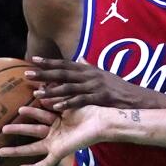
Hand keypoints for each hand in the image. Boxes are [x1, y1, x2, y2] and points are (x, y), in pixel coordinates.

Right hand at [0, 105, 106, 165]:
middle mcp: (56, 132)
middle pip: (31, 132)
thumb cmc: (90, 110)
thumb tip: (41, 87)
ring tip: (0, 152)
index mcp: (59, 119)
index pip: (39, 115)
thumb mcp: (69, 102)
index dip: (30, 111)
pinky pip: (45, 163)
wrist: (101, 122)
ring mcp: (56, 143)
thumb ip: (55, 97)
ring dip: (17, 151)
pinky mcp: (60, 152)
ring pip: (32, 149)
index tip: (18, 107)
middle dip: (17, 130)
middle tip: (2, 129)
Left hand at [27, 57, 148, 110]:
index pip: (65, 64)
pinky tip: (55, 107)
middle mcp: (90, 76)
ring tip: (37, 94)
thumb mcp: (103, 74)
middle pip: (63, 73)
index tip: (34, 60)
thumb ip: (89, 67)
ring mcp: (95, 87)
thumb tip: (78, 58)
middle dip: (45, 74)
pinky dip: (67, 104)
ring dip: (52, 90)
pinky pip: (80, 101)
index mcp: (89, 70)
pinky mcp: (100, 98)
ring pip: (69, 87)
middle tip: (28, 74)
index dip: (49, 62)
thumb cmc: (119, 87)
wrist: (137, 98)